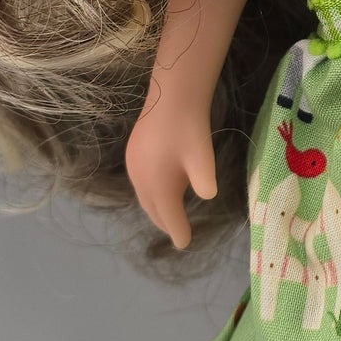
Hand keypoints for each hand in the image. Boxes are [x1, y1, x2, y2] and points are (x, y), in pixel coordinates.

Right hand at [125, 90, 217, 249]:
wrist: (170, 96)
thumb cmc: (189, 129)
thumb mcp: (202, 158)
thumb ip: (204, 182)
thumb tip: (208, 197)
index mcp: (158, 187)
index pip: (169, 218)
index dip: (178, 231)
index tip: (185, 244)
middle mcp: (141, 181)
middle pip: (153, 210)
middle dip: (165, 222)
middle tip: (177, 232)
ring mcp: (133, 167)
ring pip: (144, 196)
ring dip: (156, 208)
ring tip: (168, 215)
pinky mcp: (132, 154)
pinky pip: (140, 183)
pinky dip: (150, 194)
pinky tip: (159, 188)